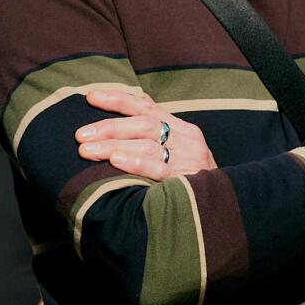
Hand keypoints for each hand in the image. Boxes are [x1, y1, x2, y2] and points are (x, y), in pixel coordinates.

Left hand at [74, 85, 215, 181]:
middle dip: (109, 127)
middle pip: (143, 124)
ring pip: (147, 145)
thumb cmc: (191, 179)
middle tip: (80, 135)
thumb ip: (155, 136)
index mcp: (181, 128)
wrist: (224, 206)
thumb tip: (121, 121)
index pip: (146, 106)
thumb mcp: (178, 152)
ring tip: (87, 150)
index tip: (90, 97)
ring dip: (113, 146)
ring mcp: (189, 159)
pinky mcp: (188, 181)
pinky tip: (116, 161)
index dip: (117, 100)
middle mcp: (186, 139)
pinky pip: (160, 169)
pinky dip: (136, 163)